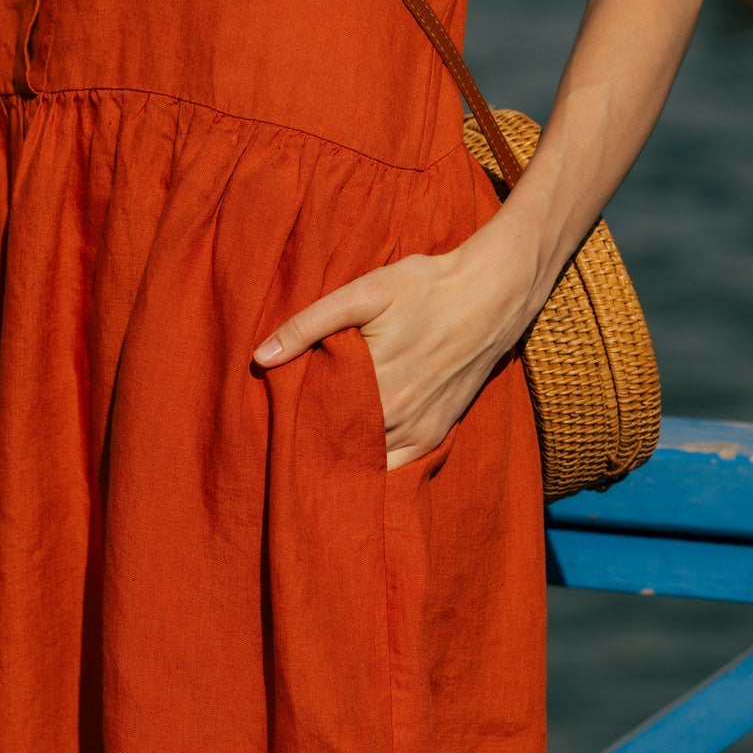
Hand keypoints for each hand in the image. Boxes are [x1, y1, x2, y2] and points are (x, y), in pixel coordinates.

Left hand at [251, 224, 536, 470]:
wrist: (492, 294)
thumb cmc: (426, 287)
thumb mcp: (364, 293)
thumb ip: (308, 325)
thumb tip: (260, 356)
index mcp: (373, 385)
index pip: (316, 423)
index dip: (293, 424)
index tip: (276, 419)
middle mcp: (398, 417)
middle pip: (340, 446)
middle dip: (314, 444)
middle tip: (289, 439)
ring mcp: (421, 429)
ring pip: (369, 460)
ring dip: (345, 457)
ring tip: (317, 451)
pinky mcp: (438, 432)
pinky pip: (401, 465)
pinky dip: (377, 465)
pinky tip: (357, 458)